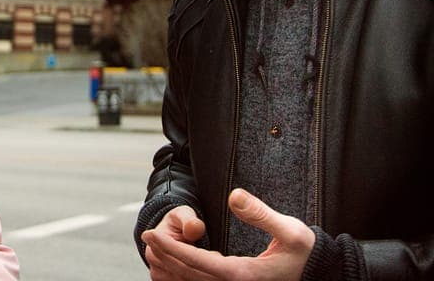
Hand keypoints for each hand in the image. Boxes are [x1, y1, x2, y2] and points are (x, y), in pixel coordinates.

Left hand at [140, 189, 314, 280]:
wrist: (323, 274)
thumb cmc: (307, 252)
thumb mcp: (289, 230)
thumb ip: (260, 213)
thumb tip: (233, 195)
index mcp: (243, 275)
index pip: (197, 262)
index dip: (171, 248)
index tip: (150, 234)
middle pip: (189, 275)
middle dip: (165, 257)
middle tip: (145, 238)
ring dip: (171, 268)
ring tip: (154, 250)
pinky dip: (185, 275)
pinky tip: (176, 264)